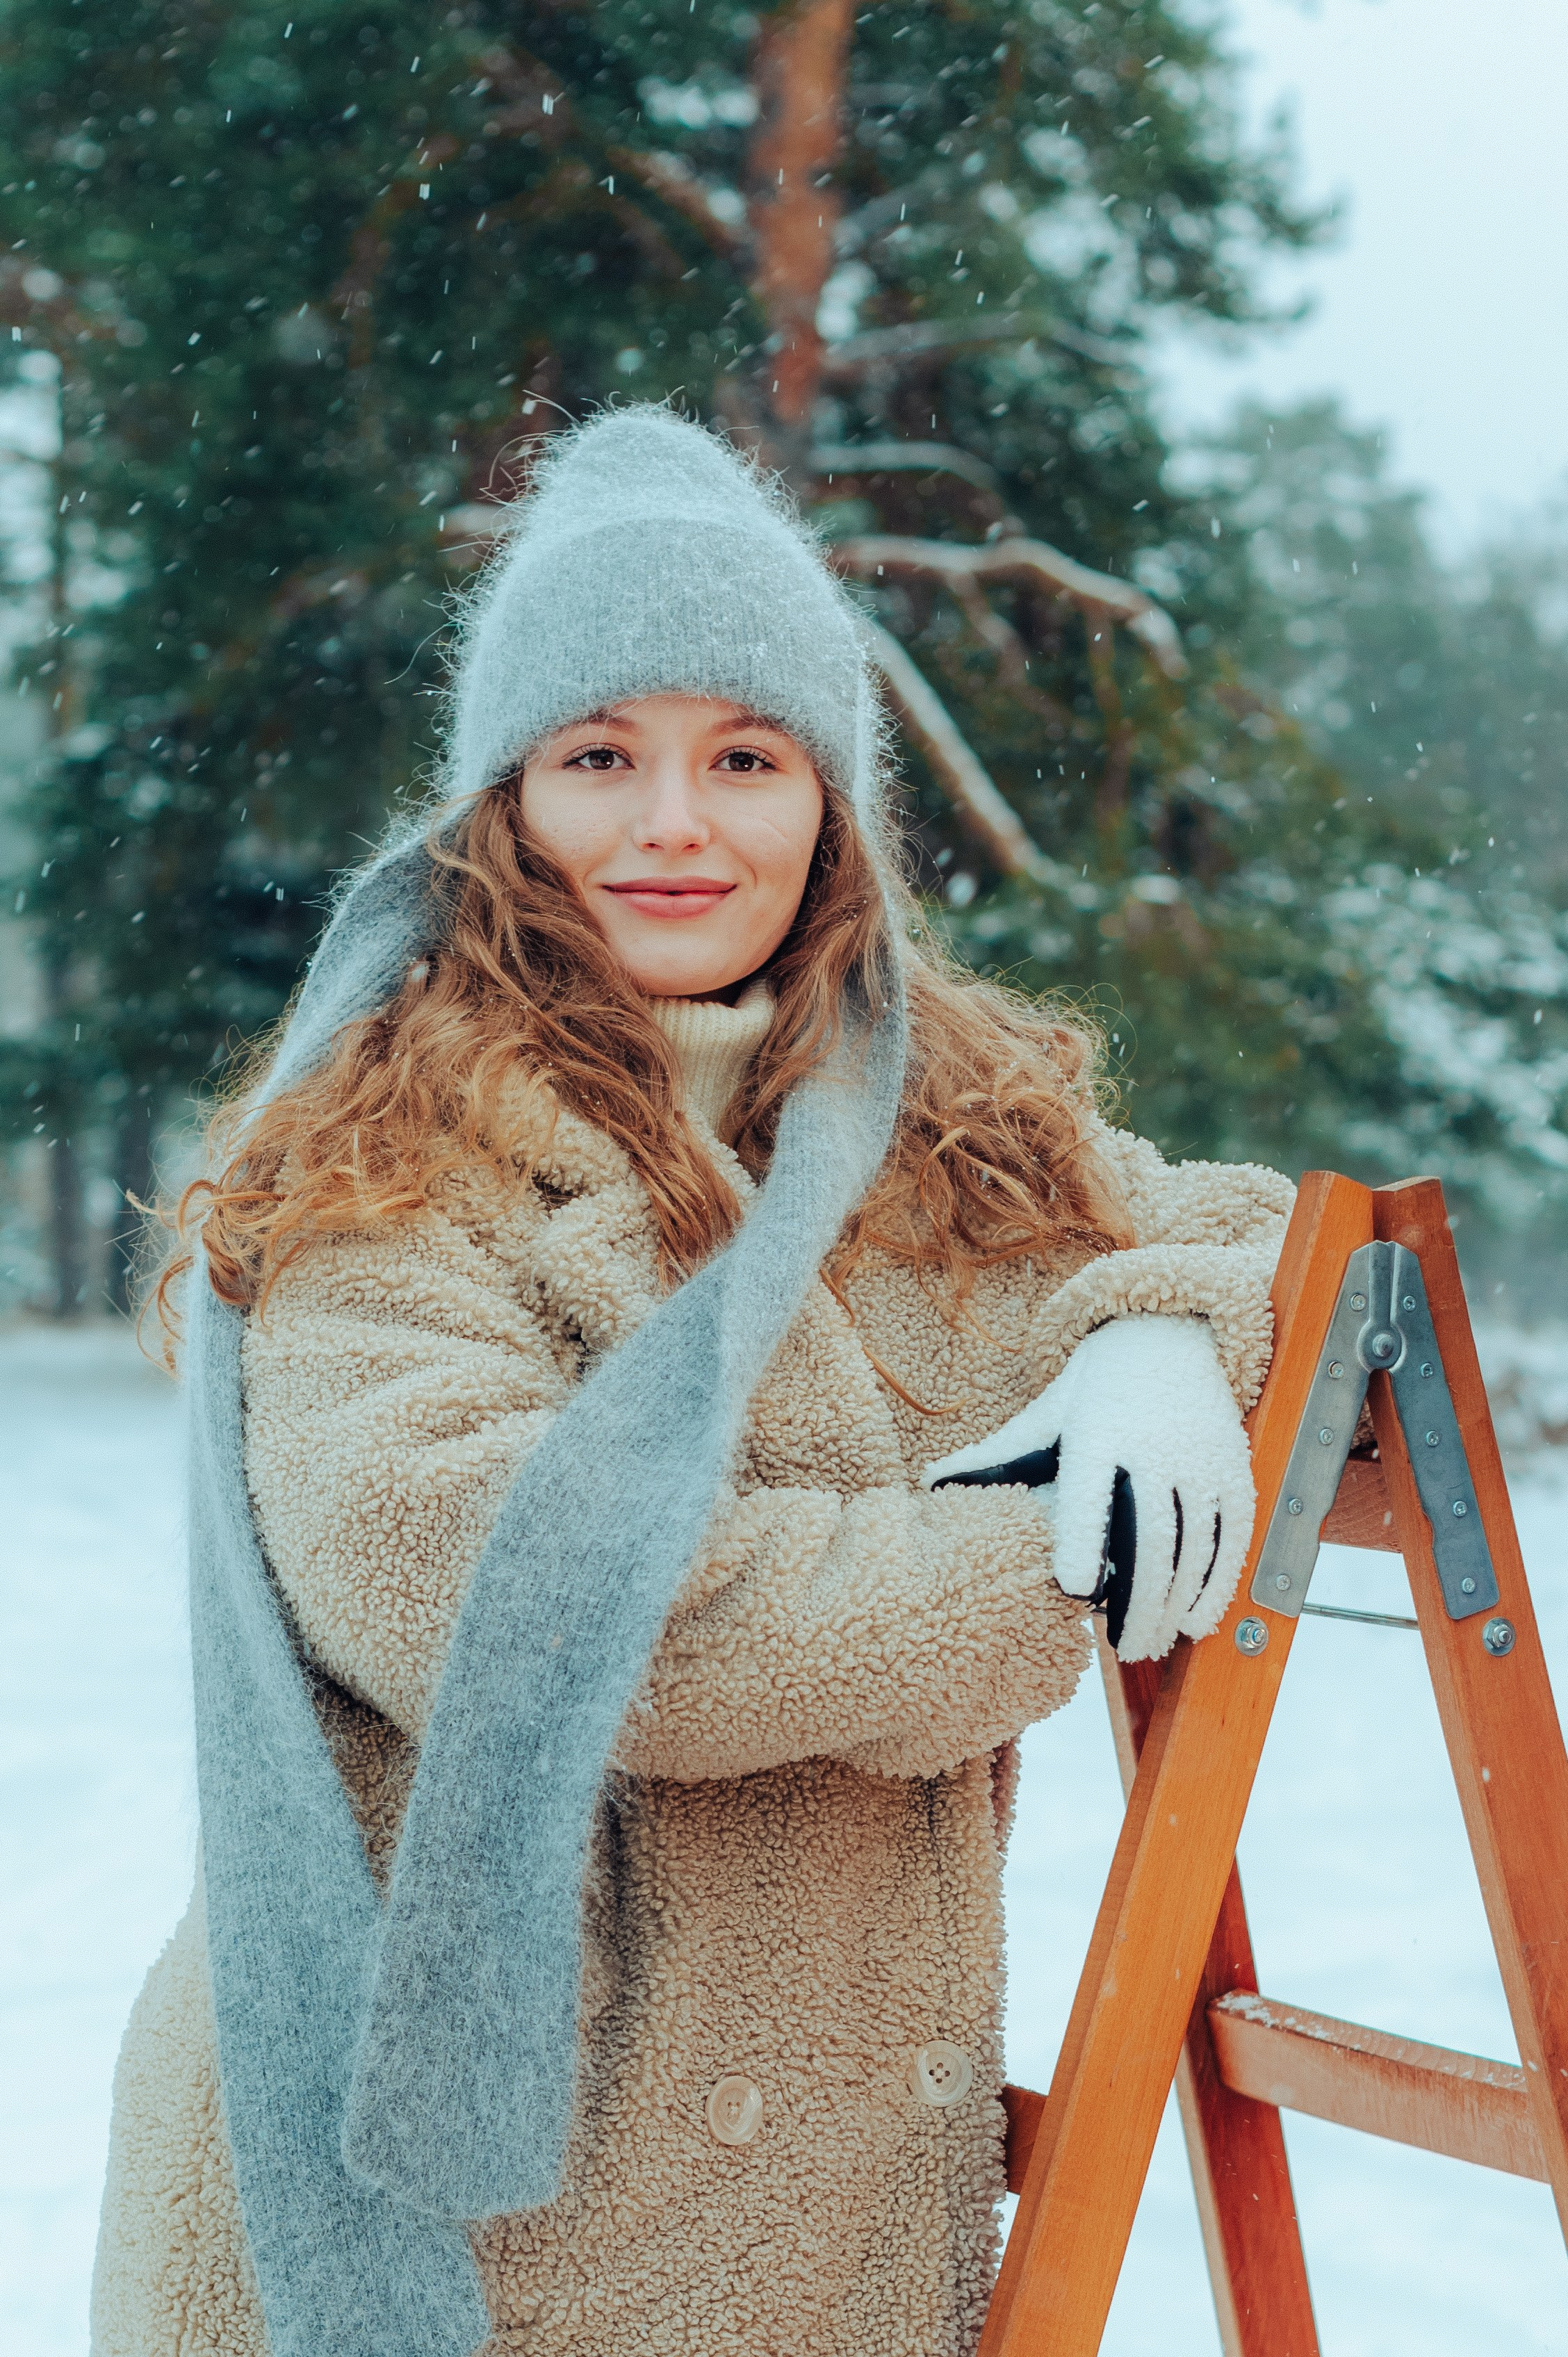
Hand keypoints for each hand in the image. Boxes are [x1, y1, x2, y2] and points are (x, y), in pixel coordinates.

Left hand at [922, 1317, 1254, 1661]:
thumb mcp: (1047, 1412)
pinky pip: (1230, 1539)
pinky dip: (1215, 1584)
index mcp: (1099, 1431)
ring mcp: (1201, 1460)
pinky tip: (1194, 1621)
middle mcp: (1155, 1445)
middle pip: (1148, 1536)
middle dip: (1137, 1600)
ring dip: (1173, 1603)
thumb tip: (929, 1482)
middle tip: (1121, 1646)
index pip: (1091, 1491)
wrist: (1171, 1334)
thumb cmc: (1095, 1388)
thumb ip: (997, 1455)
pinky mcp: (1235, 1472)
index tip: (1072, 1588)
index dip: (1083, 1539)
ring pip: (1191, 1546)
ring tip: (1148, 1642)